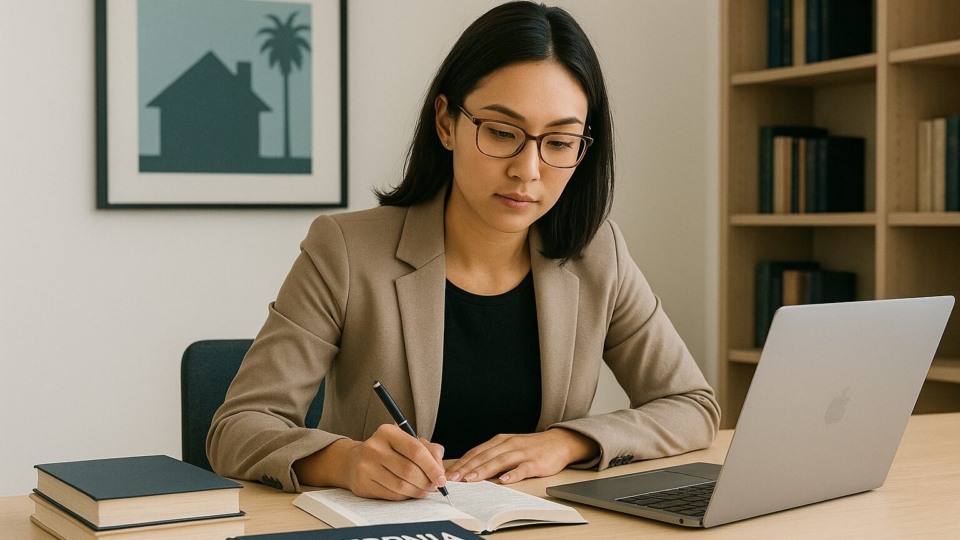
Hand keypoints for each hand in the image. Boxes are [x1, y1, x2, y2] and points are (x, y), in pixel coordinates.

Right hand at [342, 424, 447, 499]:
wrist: (356, 460)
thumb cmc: (388, 451)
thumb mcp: (408, 442)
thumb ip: (428, 450)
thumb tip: (440, 468)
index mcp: (387, 432)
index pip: (415, 450)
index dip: (432, 467)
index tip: (442, 479)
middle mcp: (374, 447)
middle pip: (409, 470)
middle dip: (426, 482)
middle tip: (434, 486)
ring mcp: (366, 466)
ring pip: (401, 485)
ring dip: (417, 491)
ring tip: (424, 490)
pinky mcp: (363, 483)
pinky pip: (391, 495)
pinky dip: (405, 496)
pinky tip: (409, 492)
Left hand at [444, 428, 598, 484]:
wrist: (558, 442)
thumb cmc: (530, 447)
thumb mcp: (508, 446)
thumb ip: (492, 455)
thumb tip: (469, 468)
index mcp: (500, 441)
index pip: (476, 452)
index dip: (462, 462)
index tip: (448, 473)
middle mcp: (509, 444)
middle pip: (484, 456)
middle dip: (467, 468)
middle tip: (453, 479)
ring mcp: (522, 453)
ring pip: (500, 461)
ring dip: (484, 470)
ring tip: (471, 479)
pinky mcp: (536, 462)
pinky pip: (523, 469)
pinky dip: (513, 474)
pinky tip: (504, 481)